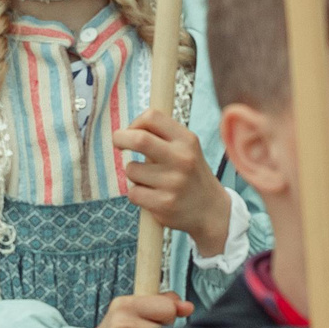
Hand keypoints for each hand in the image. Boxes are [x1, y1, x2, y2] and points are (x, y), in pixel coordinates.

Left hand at [116, 110, 232, 256]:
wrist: (211, 210)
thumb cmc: (190, 174)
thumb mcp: (187, 149)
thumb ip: (162, 136)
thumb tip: (129, 128)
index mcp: (187, 140)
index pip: (152, 117)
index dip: (135, 122)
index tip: (131, 131)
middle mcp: (182, 159)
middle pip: (139, 139)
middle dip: (120, 138)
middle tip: (117, 142)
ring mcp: (173, 183)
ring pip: (132, 170)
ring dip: (134, 174)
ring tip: (150, 180)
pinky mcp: (164, 204)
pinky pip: (133, 193)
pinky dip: (137, 194)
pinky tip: (152, 196)